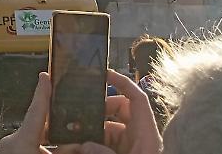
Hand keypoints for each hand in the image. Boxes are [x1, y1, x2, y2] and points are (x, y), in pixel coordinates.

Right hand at [0, 70, 161, 153]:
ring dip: (91, 129)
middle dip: (97, 110)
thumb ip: (103, 153)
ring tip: (74, 135)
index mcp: (147, 134)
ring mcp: (131, 146)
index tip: (103, 74)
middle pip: (119, 110)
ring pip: (109, 128)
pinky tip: (78, 146)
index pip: (137, 98)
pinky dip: (93, 142)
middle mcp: (139, 137)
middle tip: (80, 115)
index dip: (122, 82)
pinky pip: (107, 142)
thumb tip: (85, 144)